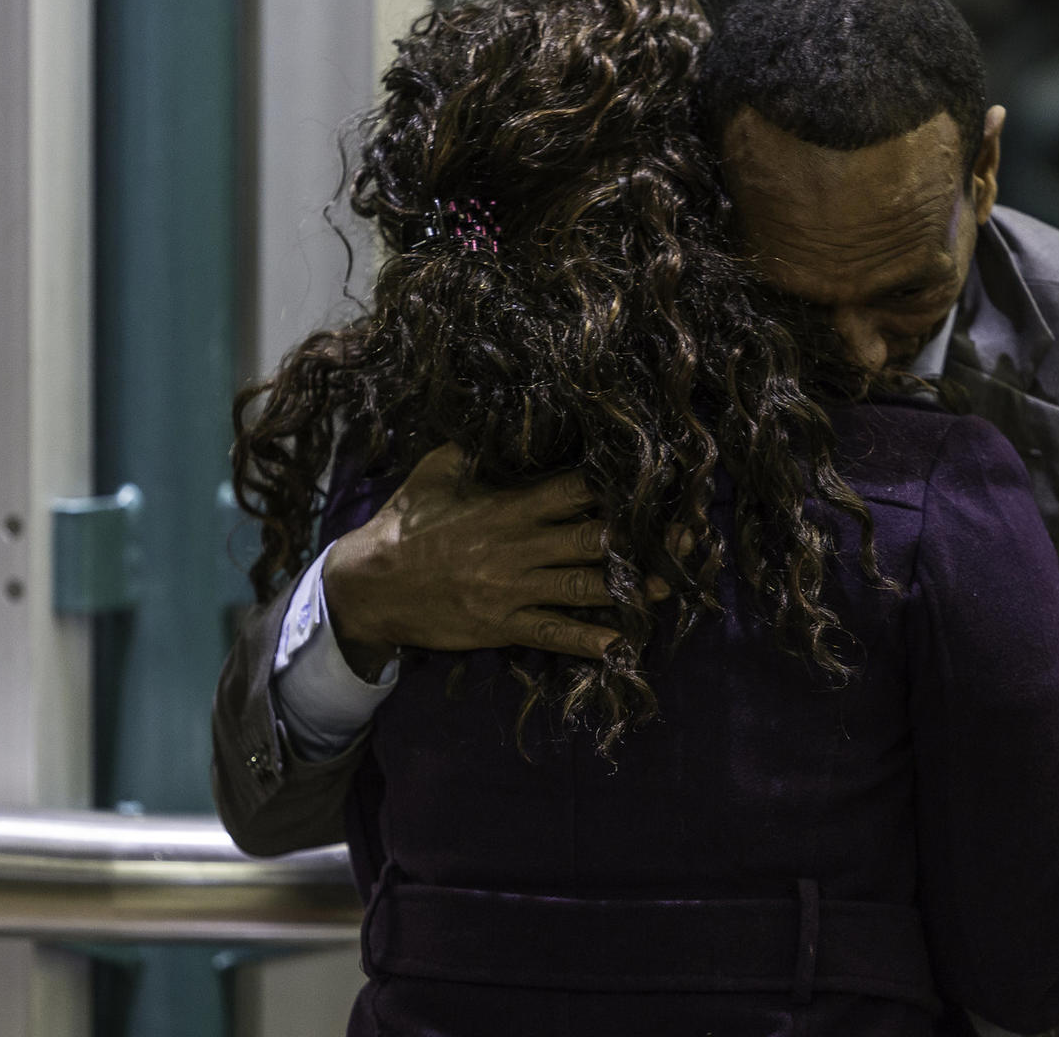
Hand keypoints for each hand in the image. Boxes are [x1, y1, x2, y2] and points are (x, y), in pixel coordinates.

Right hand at [323, 444, 663, 670]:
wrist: (368, 584)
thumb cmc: (406, 519)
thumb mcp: (438, 468)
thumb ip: (480, 448)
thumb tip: (509, 414)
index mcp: (509, 505)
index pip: (577, 488)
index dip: (619, 483)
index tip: (657, 477)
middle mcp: (519, 546)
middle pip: (596, 538)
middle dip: (643, 536)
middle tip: (689, 533)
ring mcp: (513, 589)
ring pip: (584, 586)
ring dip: (632, 587)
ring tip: (673, 585)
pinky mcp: (503, 624)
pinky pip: (553, 633)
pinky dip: (588, 640)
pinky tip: (622, 643)